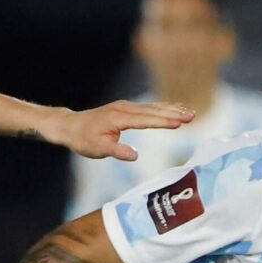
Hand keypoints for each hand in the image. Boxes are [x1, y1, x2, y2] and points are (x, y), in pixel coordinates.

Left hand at [49, 98, 194, 160]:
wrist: (70, 126)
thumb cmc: (83, 139)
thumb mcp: (98, 149)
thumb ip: (117, 151)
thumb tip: (135, 156)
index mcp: (119, 118)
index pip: (146, 120)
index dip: (163, 122)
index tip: (179, 123)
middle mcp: (124, 108)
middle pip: (153, 111)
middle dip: (173, 113)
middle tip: (191, 116)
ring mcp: (125, 106)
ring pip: (152, 107)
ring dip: (171, 109)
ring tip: (189, 112)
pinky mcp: (125, 107)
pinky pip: (147, 106)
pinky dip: (162, 107)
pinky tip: (172, 108)